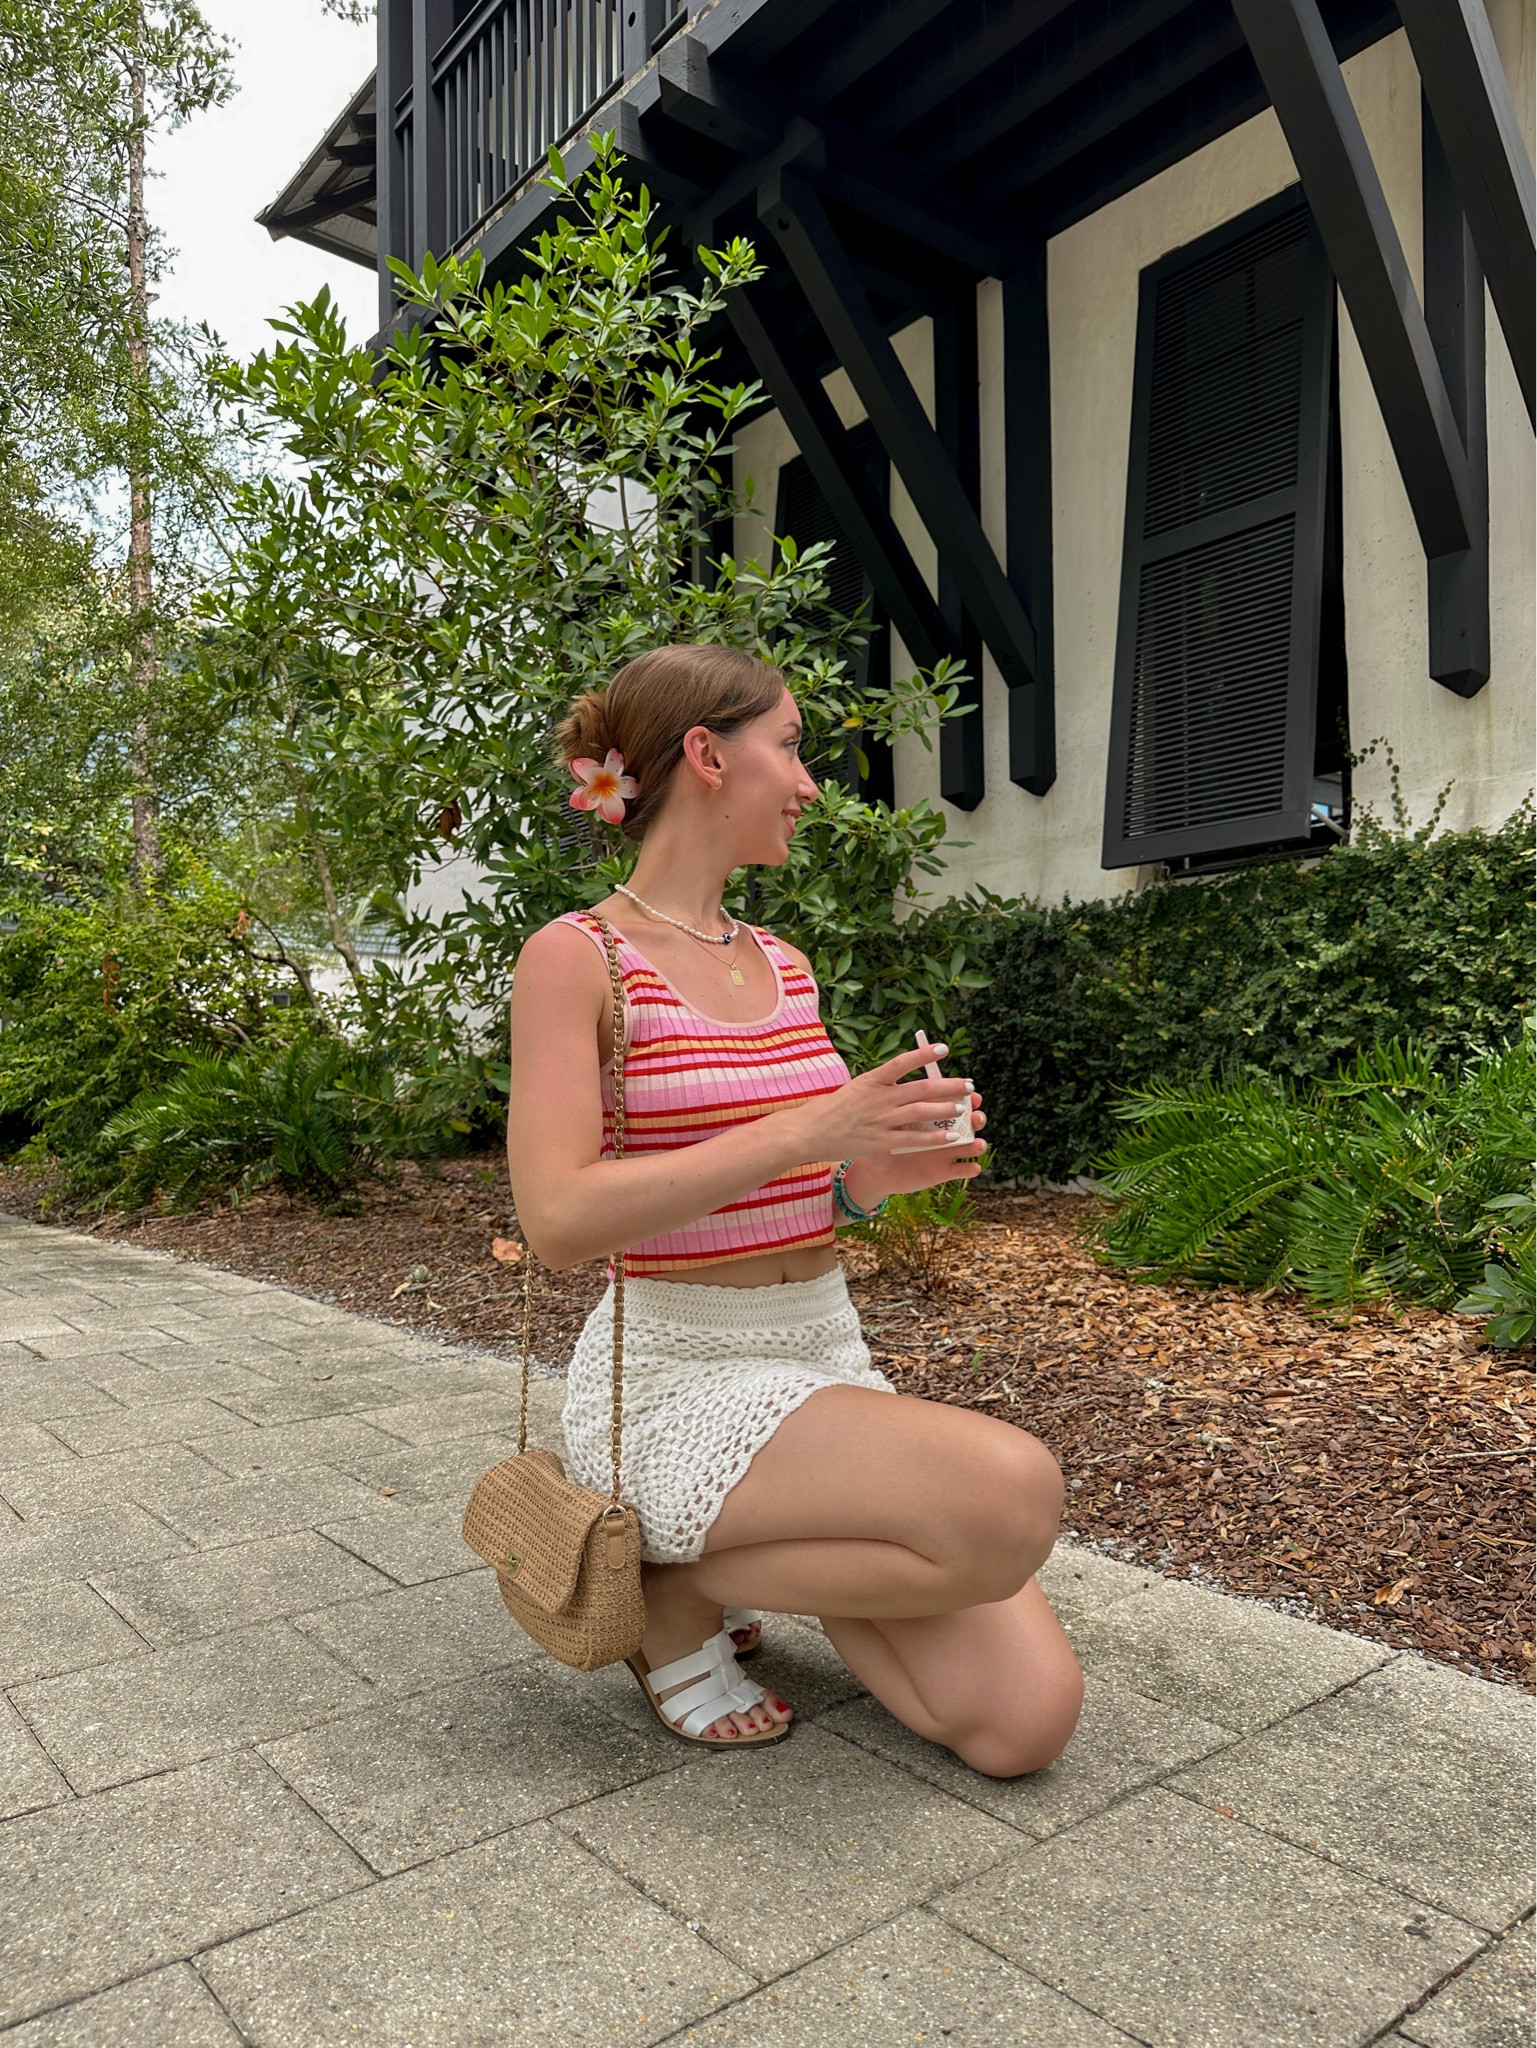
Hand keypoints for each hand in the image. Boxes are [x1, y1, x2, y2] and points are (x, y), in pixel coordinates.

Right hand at [784, 1041, 978, 1167]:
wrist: (808, 1132)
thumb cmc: (831, 1109)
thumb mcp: (855, 1088)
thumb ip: (879, 1084)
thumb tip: (901, 1077)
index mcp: (872, 1080)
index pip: (903, 1062)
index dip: (924, 1054)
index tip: (943, 1049)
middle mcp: (879, 1097)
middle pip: (922, 1088)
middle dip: (948, 1086)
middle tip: (968, 1085)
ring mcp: (881, 1119)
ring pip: (922, 1111)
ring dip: (946, 1109)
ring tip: (964, 1108)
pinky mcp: (881, 1140)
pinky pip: (914, 1138)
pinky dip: (935, 1137)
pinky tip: (952, 1136)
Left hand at [842, 1092, 986, 1210]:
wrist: (876, 1169)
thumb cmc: (882, 1138)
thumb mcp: (888, 1120)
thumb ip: (897, 1103)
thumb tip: (902, 1083)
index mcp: (933, 1115)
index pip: (954, 1102)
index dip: (966, 1098)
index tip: (971, 1090)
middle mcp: (944, 1132)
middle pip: (967, 1123)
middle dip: (976, 1119)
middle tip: (977, 1117)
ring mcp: (945, 1152)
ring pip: (969, 1147)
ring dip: (978, 1145)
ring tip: (979, 1144)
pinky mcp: (943, 1171)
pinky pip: (960, 1170)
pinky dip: (969, 1169)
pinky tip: (974, 1168)